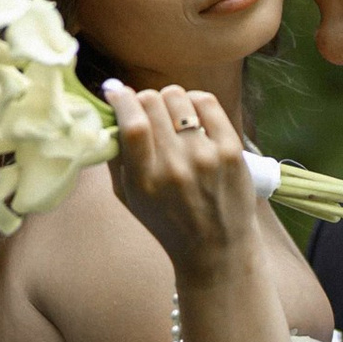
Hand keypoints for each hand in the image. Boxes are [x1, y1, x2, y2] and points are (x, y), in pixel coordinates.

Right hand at [104, 78, 260, 289]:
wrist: (216, 248)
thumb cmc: (167, 221)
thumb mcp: (130, 198)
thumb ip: (116, 157)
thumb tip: (111, 112)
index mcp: (145, 181)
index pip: (132, 123)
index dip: (121, 98)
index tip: (116, 93)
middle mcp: (176, 167)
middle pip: (152, 102)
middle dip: (143, 100)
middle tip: (147, 112)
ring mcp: (206, 157)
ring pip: (177, 96)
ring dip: (168, 100)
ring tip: (171, 117)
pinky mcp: (231, 149)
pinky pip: (206, 101)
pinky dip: (194, 101)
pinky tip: (191, 114)